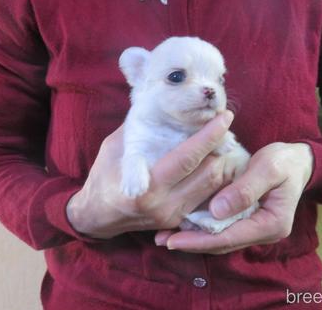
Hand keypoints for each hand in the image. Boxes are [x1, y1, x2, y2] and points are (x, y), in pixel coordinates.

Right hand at [66, 111, 234, 238]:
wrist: (97, 216)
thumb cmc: (103, 176)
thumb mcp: (116, 147)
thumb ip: (141, 128)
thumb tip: (164, 102)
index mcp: (146, 186)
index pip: (187, 158)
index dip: (208, 136)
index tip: (223, 117)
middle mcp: (164, 204)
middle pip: (209, 172)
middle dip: (221, 145)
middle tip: (224, 123)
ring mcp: (174, 215)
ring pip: (214, 185)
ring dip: (222, 160)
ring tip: (223, 138)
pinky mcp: (179, 219)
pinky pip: (208, 196)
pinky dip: (215, 176)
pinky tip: (214, 158)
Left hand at [155, 142, 312, 253]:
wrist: (297, 161)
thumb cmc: (284, 162)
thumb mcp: (268, 168)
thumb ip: (245, 189)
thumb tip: (217, 211)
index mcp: (271, 224)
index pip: (229, 237)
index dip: (200, 240)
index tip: (174, 240)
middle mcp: (262, 233)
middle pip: (222, 243)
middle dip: (191, 243)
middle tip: (161, 240)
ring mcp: (254, 229)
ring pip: (219, 239)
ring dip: (193, 238)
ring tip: (165, 237)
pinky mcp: (246, 221)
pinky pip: (221, 230)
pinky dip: (201, 229)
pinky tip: (182, 224)